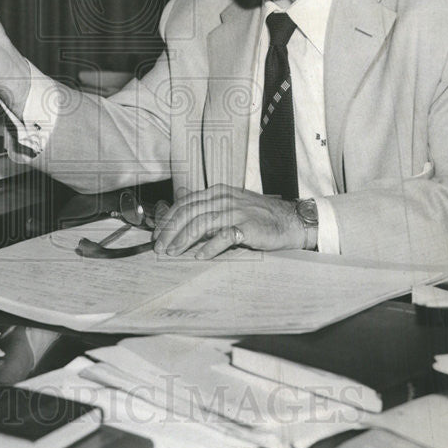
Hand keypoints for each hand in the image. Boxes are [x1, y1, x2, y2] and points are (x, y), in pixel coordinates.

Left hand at [151, 184, 313, 258]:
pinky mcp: (248, 226)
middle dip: (170, 231)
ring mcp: (236, 211)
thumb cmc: (259, 217)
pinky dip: (210, 246)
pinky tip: (200, 256)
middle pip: (189, 212)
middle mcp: (224, 198)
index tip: (157, 235)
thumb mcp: (230, 207)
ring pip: (202, 222)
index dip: (168, 219)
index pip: (184, 203)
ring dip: (184, 239)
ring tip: (174, 253)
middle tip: (160, 248)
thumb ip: (208, 211)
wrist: (290, 220)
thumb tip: (181, 222)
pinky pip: (224, 235)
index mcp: (217, 192)